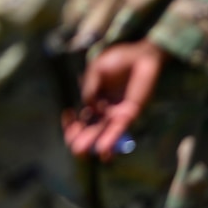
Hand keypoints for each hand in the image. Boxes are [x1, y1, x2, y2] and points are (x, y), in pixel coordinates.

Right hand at [65, 40, 166, 159]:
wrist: (140, 55)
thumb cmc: (118, 60)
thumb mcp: (96, 71)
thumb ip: (90, 88)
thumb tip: (87, 105)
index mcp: (94, 101)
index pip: (82, 119)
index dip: (73, 122)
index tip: (67, 114)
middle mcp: (105, 111)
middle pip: (92, 130)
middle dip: (82, 139)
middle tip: (75, 149)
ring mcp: (117, 113)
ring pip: (104, 132)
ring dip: (95, 143)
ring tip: (84, 152)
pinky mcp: (131, 112)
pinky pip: (120, 128)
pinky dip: (111, 139)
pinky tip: (104, 149)